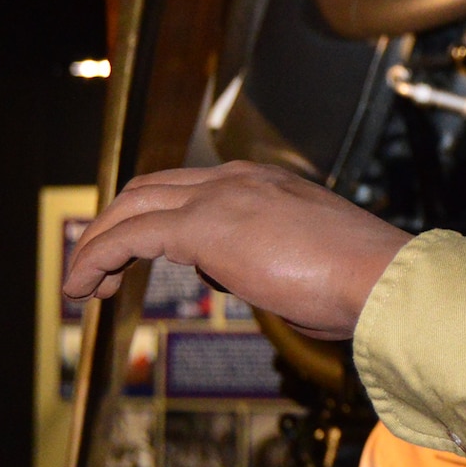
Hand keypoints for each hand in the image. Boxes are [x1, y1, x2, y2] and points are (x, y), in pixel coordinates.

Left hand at [63, 162, 412, 340]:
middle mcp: (240, 179)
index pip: (194, 188)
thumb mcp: (314, 264)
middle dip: (118, 223)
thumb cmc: (366, 285)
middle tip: (101, 267)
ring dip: (98, 242)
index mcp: (269, 184)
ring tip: (82, 283)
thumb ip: (275, 266)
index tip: (143, 256)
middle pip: (151, 186)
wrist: (384, 280)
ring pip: (130, 204)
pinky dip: (92, 258)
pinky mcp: (202, 226)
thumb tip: (257, 287)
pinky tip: (81, 287)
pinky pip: (125, 237)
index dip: (158, 218)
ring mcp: (220, 197)